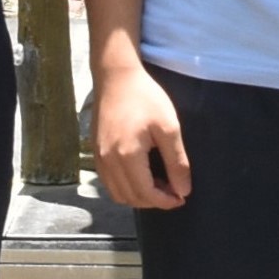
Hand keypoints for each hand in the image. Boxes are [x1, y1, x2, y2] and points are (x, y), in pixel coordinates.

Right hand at [92, 60, 192, 209]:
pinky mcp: (95, 152)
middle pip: (131, 198)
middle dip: (154, 201)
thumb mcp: (169, 127)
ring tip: (158, 183)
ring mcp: (98, 157)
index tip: (182, 197)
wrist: (115, 76)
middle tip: (173, 189)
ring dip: (139, 196)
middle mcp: (108, 161)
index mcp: (127, 156)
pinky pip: (109, 183)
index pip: (147, 194)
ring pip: (118, 194)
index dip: (166, 202)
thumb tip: (183, 191)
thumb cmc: (145, 97)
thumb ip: (177, 162)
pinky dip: (125, 187)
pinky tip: (141, 174)